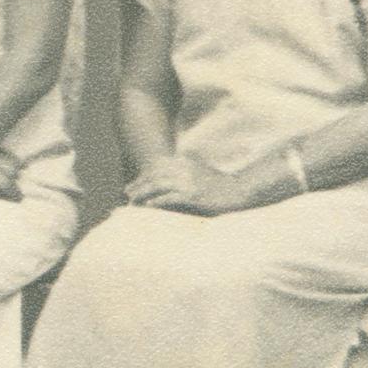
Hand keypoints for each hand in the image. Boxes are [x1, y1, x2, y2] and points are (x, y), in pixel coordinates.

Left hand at [124, 155, 247, 215]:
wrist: (240, 190)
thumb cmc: (220, 183)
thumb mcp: (200, 169)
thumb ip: (184, 167)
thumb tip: (169, 171)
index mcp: (184, 161)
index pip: (157, 167)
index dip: (143, 176)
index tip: (134, 184)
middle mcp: (184, 169)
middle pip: (154, 175)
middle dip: (138, 185)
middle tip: (127, 194)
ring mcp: (188, 182)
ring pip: (158, 186)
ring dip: (142, 194)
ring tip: (133, 202)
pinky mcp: (193, 195)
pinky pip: (169, 198)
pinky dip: (157, 202)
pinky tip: (148, 206)